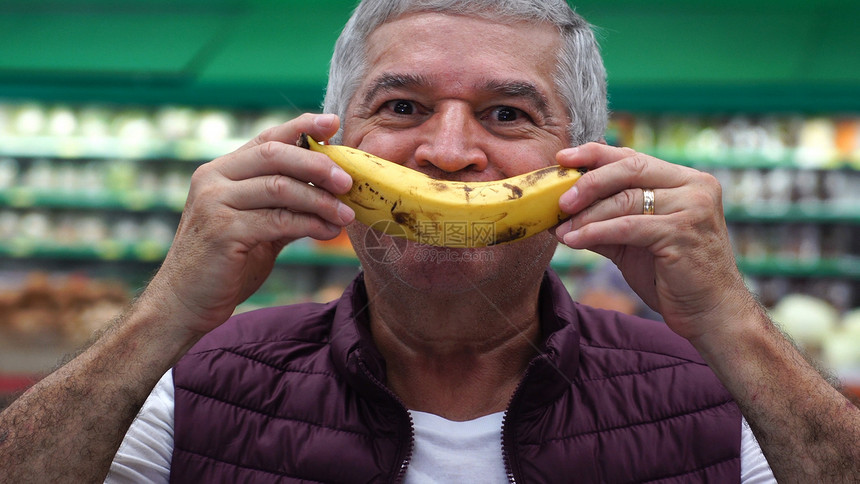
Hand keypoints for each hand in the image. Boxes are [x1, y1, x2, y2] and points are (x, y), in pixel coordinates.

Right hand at [146, 113, 354, 334]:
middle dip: (317, 164)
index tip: (333, 124)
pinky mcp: (223, 231)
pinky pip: (278, 220)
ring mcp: (215, 203)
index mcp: (221, 171)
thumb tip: (330, 193)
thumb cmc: (224, 264)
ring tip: (347, 213)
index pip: (266, 139)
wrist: (184, 304)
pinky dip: (310, 224)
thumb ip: (283, 205)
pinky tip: (329, 231)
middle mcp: (213, 179)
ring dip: (320, 200)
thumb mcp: (256, 226)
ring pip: (280, 187)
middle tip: (348, 179)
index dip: (301, 128)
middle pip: (275, 155)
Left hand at [554, 143, 755, 340]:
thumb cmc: (673, 277)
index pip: (634, 157)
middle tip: (559, 199)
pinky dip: (595, 232)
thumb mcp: (635, 242)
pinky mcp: (682, 232)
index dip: (596, 154)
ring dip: (587, 214)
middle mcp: (694, 186)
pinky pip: (627, 227)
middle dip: (589, 181)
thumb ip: (607, 221)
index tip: (563, 157)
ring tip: (562, 228)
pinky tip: (573, 241)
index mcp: (686, 180)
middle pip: (630, 167)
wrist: (711, 313)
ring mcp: (692, 207)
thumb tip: (561, 213)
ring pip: (626, 198)